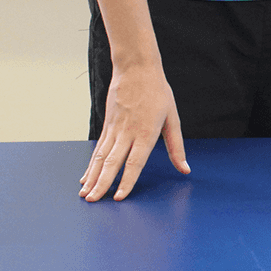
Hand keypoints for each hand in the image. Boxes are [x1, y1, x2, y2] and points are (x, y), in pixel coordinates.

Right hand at [79, 63, 189, 201]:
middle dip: (102, 184)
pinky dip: (91, 164)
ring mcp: (114, 129)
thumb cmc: (158, 92)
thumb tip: (185, 169)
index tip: (118, 197)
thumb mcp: (173, 119)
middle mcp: (127, 133)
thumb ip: (176, 147)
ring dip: (92, 177)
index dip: (126, 181)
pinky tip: (86, 177)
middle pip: (113, 163)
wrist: (136, 68)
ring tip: (85, 194)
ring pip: (101, 157)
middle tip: (93, 201)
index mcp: (146, 133)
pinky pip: (98, 149)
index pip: (134, 162)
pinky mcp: (107, 125)